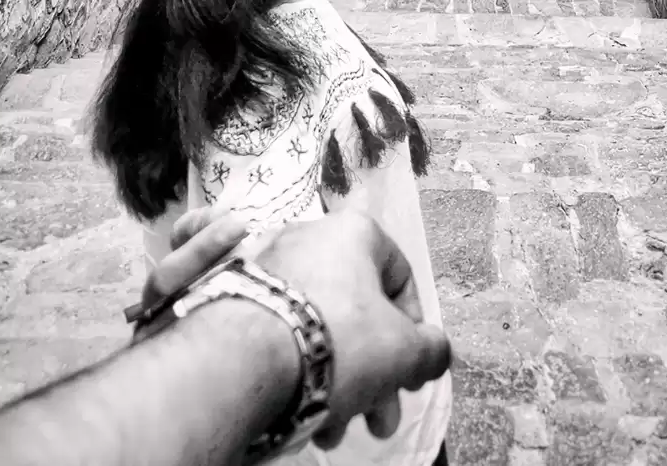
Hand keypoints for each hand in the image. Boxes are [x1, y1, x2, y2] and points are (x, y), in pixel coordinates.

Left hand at [135, 207, 450, 448]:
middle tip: (379, 421)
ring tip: (334, 433)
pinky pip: (278, 336)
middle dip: (374, 376)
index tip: (411, 373)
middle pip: (356, 313)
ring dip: (336, 385)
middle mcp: (308, 236)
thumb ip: (431, 350)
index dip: (414, 331)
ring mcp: (265, 265)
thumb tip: (435, 351)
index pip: (400, 277)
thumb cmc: (336, 342)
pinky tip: (301, 416)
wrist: (242, 359)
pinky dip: (296, 373)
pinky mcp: (231, 296)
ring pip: (316, 330)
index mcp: (355, 233)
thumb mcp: (405, 352)